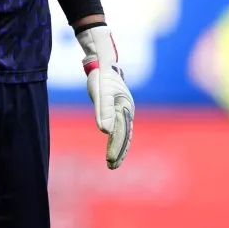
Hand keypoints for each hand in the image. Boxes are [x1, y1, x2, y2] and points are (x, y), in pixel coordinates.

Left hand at [76, 24, 133, 169]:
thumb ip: (103, 110)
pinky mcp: (117, 107)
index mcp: (125, 108)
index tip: (110, 161)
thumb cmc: (101, 76)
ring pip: (123, 132)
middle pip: (125, 135)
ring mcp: (123, 109)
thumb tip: (105, 132)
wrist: (102, 61)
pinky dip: (118, 138)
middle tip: (112, 166)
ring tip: (113, 162)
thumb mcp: (101, 92)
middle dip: (119, 151)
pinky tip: (114, 145)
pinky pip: (120, 126)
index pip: (121, 133)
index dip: (116, 148)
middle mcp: (127, 110)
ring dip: (120, 147)